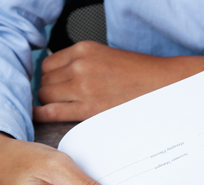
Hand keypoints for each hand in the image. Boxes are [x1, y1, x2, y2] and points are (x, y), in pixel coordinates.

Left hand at [34, 41, 203, 121]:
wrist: (162, 86)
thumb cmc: (139, 74)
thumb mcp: (107, 56)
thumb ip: (83, 63)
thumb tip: (64, 76)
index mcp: (84, 49)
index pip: (48, 64)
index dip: (50, 77)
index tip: (56, 86)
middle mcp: (79, 65)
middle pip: (45, 80)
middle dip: (49, 90)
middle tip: (60, 100)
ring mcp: (82, 86)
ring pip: (45, 95)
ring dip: (49, 103)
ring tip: (61, 108)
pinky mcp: (87, 108)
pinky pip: (51, 111)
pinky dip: (42, 114)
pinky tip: (41, 116)